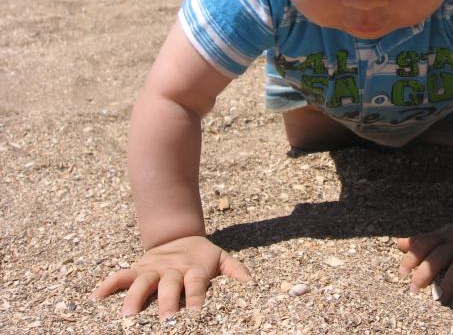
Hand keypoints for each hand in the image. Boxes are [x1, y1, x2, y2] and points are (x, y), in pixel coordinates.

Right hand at [90, 235, 252, 318]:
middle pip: (169, 286)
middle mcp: (172, 269)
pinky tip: (95, 297)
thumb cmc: (203, 258)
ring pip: (142, 281)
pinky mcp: (138, 268)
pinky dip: (108, 285)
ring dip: (134, 297)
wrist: (179, 236)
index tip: (197, 313)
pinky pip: (120, 276)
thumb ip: (236, 272)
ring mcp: (153, 268)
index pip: (197, 284)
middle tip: (166, 321)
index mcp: (194, 269)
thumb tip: (253, 286)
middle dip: (167, 303)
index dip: (197, 297)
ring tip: (126, 316)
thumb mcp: (222, 260)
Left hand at [396, 221, 452, 303]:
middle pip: (440, 255)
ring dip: (452, 280)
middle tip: (414, 288)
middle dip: (427, 271)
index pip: (425, 244)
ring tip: (442, 297)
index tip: (402, 273)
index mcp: (444, 237)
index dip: (413, 257)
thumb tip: (399, 244)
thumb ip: (422, 241)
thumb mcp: (441, 235)